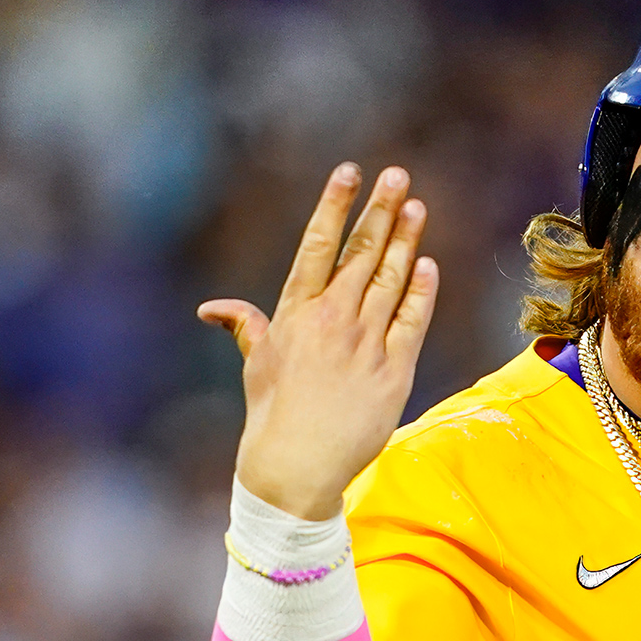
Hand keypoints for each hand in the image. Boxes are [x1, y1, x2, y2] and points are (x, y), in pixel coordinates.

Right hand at [199, 163, 436, 520]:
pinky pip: (412, 322)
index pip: (316, 247)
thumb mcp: (257, 364)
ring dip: (406, 241)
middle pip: (361, 255)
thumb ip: (246, 327)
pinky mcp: (395, 370)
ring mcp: (365, 344)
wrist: (297, 467)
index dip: (334, 206)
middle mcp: (332, 321)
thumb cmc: (273, 415)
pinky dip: (421, 292)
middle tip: (397, 176)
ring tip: (417, 206)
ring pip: (390, 281)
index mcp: (295, 314)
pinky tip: (429, 264)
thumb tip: (212, 308)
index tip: (349, 173)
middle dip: (380, 212)